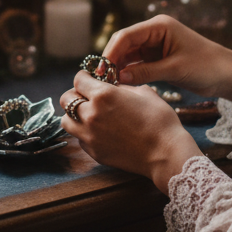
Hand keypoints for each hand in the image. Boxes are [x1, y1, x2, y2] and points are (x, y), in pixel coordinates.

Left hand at [60, 71, 200, 193]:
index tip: (90, 79)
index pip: (78, 80)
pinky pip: (79, 138)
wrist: (166, 153)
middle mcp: (90, 115)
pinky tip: (100, 131)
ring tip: (90, 115)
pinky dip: (84, 132)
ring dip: (74, 115)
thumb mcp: (144, 92)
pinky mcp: (93, 152)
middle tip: (88, 96)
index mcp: (103, 95)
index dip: (84, 77)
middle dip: (76, 94)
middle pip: (66, 99)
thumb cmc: (160, 121)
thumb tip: (112, 85)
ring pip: (66, 121)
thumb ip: (122, 86)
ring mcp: (89, 136)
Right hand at [103, 17, 231, 101]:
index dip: (111, 52)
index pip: (126, 35)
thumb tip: (118, 77)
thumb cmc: (207, 66)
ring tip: (109, 85)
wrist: (229, 75)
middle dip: (112, 61)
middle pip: (124, 44)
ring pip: (128, 55)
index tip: (101, 70)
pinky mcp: (158, 58)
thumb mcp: (175, 70)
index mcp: (159, 26)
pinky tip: (121, 84)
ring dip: (119, 68)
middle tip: (101, 80)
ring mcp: (155, 45)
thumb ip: (145, 72)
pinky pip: (137, 64)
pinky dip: (129, 73)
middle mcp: (155, 32)